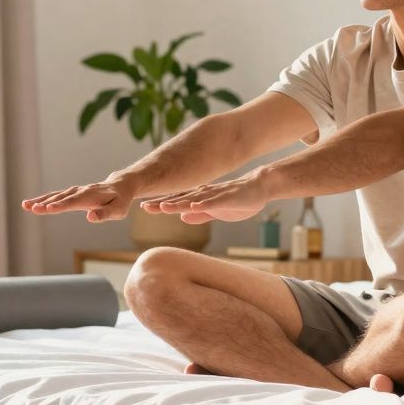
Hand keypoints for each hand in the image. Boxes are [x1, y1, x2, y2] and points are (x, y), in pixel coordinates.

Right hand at [22, 179, 136, 222]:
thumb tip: (90, 217)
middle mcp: (80, 192)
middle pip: (60, 198)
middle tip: (31, 208)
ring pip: (56, 196)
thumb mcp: (118, 210)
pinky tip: (33, 204)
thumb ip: (105, 214)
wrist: (120, 186)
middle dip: (45, 203)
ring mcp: (75, 191)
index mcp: (91, 197)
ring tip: (25, 205)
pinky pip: (56, 196)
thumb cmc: (120, 201)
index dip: (61, 206)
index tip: (48, 209)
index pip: (73, 202)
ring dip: (40, 200)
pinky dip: (44, 199)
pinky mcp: (72, 193)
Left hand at [139, 171, 272, 223]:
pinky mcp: (228, 198)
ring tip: (163, 207)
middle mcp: (204, 195)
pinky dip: (203, 205)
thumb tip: (183, 217)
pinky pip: (214, 202)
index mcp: (201, 198)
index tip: (144, 206)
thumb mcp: (216, 211)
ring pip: (193, 200)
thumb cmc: (238, 200)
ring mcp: (215, 196)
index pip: (177, 201)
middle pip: (180, 199)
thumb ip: (200, 214)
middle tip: (144, 206)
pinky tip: (193, 207)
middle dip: (162, 203)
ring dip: (178, 203)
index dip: (160, 204)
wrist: (259, 187)